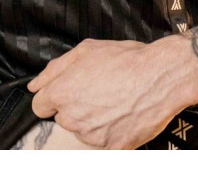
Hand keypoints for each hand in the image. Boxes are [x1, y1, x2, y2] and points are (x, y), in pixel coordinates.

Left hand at [27, 34, 197, 148]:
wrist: (161, 75)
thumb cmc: (127, 59)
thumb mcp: (87, 50)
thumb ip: (55, 68)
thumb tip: (35, 84)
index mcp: (63, 92)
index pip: (40, 105)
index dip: (54, 95)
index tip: (69, 90)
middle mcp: (73, 117)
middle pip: (64, 117)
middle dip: (77, 105)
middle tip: (100, 89)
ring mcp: (92, 136)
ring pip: (84, 129)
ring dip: (94, 118)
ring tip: (116, 98)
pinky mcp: (112, 148)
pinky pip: (104, 143)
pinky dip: (112, 132)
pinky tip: (124, 114)